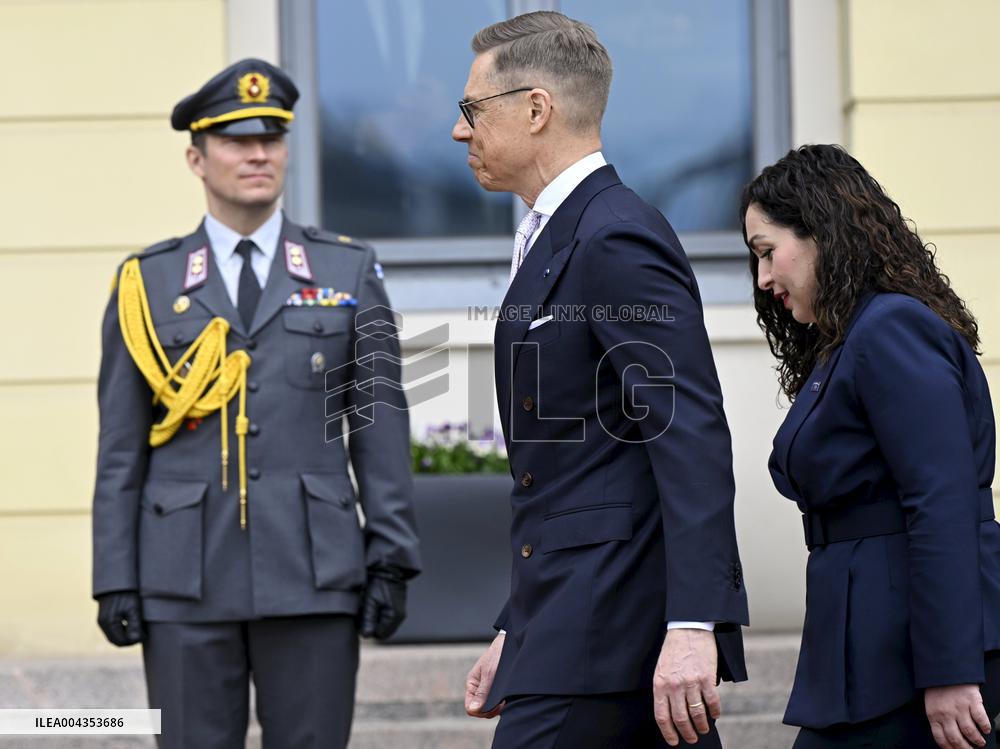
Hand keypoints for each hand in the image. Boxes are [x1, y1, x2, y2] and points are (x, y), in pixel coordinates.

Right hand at [96, 591, 143, 646]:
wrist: (117, 579)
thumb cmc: (127, 593)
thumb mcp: (134, 608)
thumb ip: (135, 626)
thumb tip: (136, 640)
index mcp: (109, 623)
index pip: (121, 642)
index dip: (134, 641)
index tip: (145, 635)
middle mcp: (102, 623)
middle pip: (116, 640)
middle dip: (129, 640)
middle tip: (143, 633)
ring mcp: (101, 620)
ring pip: (114, 635)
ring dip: (126, 635)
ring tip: (139, 629)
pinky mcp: (104, 616)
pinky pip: (112, 629)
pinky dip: (122, 630)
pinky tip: (131, 624)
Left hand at [359, 567, 406, 639]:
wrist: (389, 569)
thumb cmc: (379, 583)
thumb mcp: (369, 601)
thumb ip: (368, 620)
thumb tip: (366, 636)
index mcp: (394, 616)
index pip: (380, 635)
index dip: (369, 629)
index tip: (362, 619)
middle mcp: (399, 617)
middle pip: (383, 631)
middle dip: (372, 625)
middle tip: (364, 613)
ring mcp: (399, 613)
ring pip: (384, 625)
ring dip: (375, 620)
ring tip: (369, 608)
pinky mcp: (397, 608)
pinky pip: (387, 618)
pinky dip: (379, 615)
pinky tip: (374, 606)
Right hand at [465, 633, 505, 718]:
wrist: (511, 643)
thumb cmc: (498, 655)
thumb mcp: (489, 673)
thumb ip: (482, 692)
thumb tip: (473, 709)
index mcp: (472, 684)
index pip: (470, 707)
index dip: (480, 711)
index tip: (494, 706)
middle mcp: (479, 689)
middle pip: (480, 710)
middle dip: (491, 710)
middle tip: (502, 703)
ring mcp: (488, 690)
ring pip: (490, 708)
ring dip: (498, 707)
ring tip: (506, 699)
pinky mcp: (498, 690)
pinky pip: (497, 703)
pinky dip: (502, 703)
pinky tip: (509, 697)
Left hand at [653, 629, 720, 745]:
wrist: (688, 628)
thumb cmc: (674, 649)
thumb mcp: (662, 669)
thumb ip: (665, 689)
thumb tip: (671, 711)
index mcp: (660, 684)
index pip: (662, 716)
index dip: (668, 732)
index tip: (673, 741)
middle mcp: (674, 685)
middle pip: (680, 718)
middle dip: (687, 733)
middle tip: (691, 738)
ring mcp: (690, 682)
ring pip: (696, 713)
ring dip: (701, 725)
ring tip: (703, 729)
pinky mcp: (706, 678)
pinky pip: (711, 702)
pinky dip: (714, 712)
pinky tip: (714, 715)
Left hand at [925, 684, 992, 748]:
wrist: (946, 668)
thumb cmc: (939, 689)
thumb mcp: (932, 705)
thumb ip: (939, 720)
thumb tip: (950, 739)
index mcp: (933, 715)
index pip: (941, 739)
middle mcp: (946, 713)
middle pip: (956, 739)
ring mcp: (959, 707)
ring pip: (969, 732)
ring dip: (977, 740)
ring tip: (980, 742)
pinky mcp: (971, 700)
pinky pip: (981, 719)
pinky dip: (985, 727)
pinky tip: (985, 729)